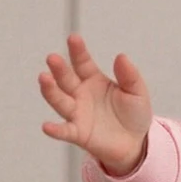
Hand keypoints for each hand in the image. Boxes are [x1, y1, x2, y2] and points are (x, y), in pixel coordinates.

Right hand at [38, 34, 154, 174]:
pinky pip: (65, 131)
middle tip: (52, 58)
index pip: (82, 62)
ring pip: (60, 100)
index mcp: (93, 79)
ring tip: (43, 79)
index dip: (77, 51)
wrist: (136, 143)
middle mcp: (80, 94)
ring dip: (50, 91)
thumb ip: (129, 75)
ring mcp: (77, 113)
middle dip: (59, 69)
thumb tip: (121, 56)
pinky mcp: (78, 133)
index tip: (74, 38)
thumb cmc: (133, 114)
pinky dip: (55, 130)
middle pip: (66, 79)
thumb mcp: (137, 92)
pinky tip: (46, 126)